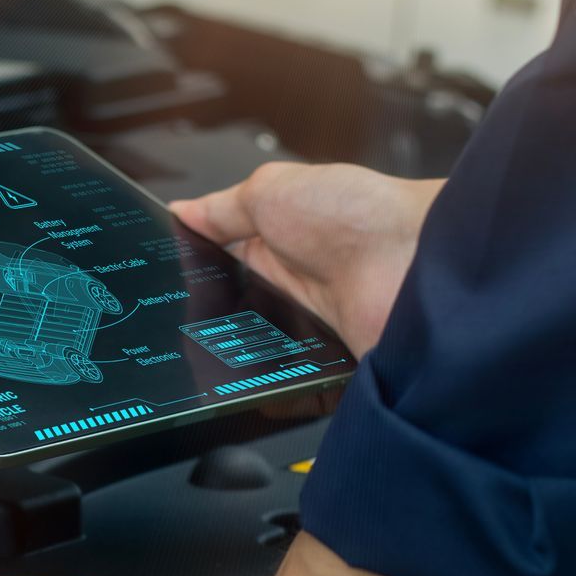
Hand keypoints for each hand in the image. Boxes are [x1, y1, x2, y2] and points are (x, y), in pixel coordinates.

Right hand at [170, 163, 442, 357]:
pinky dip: (265, 384)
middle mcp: (295, 282)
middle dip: (204, 312)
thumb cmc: (358, 215)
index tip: (159, 276)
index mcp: (279, 238)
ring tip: (202, 350)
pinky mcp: (324, 362)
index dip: (191, 268)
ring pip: (250, 347)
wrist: (416, 265)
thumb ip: (221, 208)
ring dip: (230, 348)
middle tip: (175, 315)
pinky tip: (243, 377)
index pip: (220, 259)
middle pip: (231, 306)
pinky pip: (284, 382)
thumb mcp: (270, 191)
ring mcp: (309, 324)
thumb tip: (182, 211)